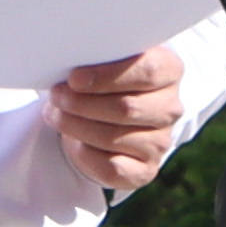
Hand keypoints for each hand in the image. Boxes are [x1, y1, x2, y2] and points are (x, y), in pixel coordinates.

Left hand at [50, 42, 183, 192]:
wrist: (108, 116)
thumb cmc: (105, 79)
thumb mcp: (107, 60)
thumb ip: (99, 56)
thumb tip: (69, 65)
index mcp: (169, 70)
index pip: (147, 71)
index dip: (106, 76)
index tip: (73, 78)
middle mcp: (170, 107)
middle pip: (126, 108)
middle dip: (82, 103)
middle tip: (56, 96)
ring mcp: (161, 141)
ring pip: (113, 137)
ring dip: (75, 126)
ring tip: (55, 114)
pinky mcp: (146, 170)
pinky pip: (112, 167)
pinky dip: (85, 155)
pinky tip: (73, 142)